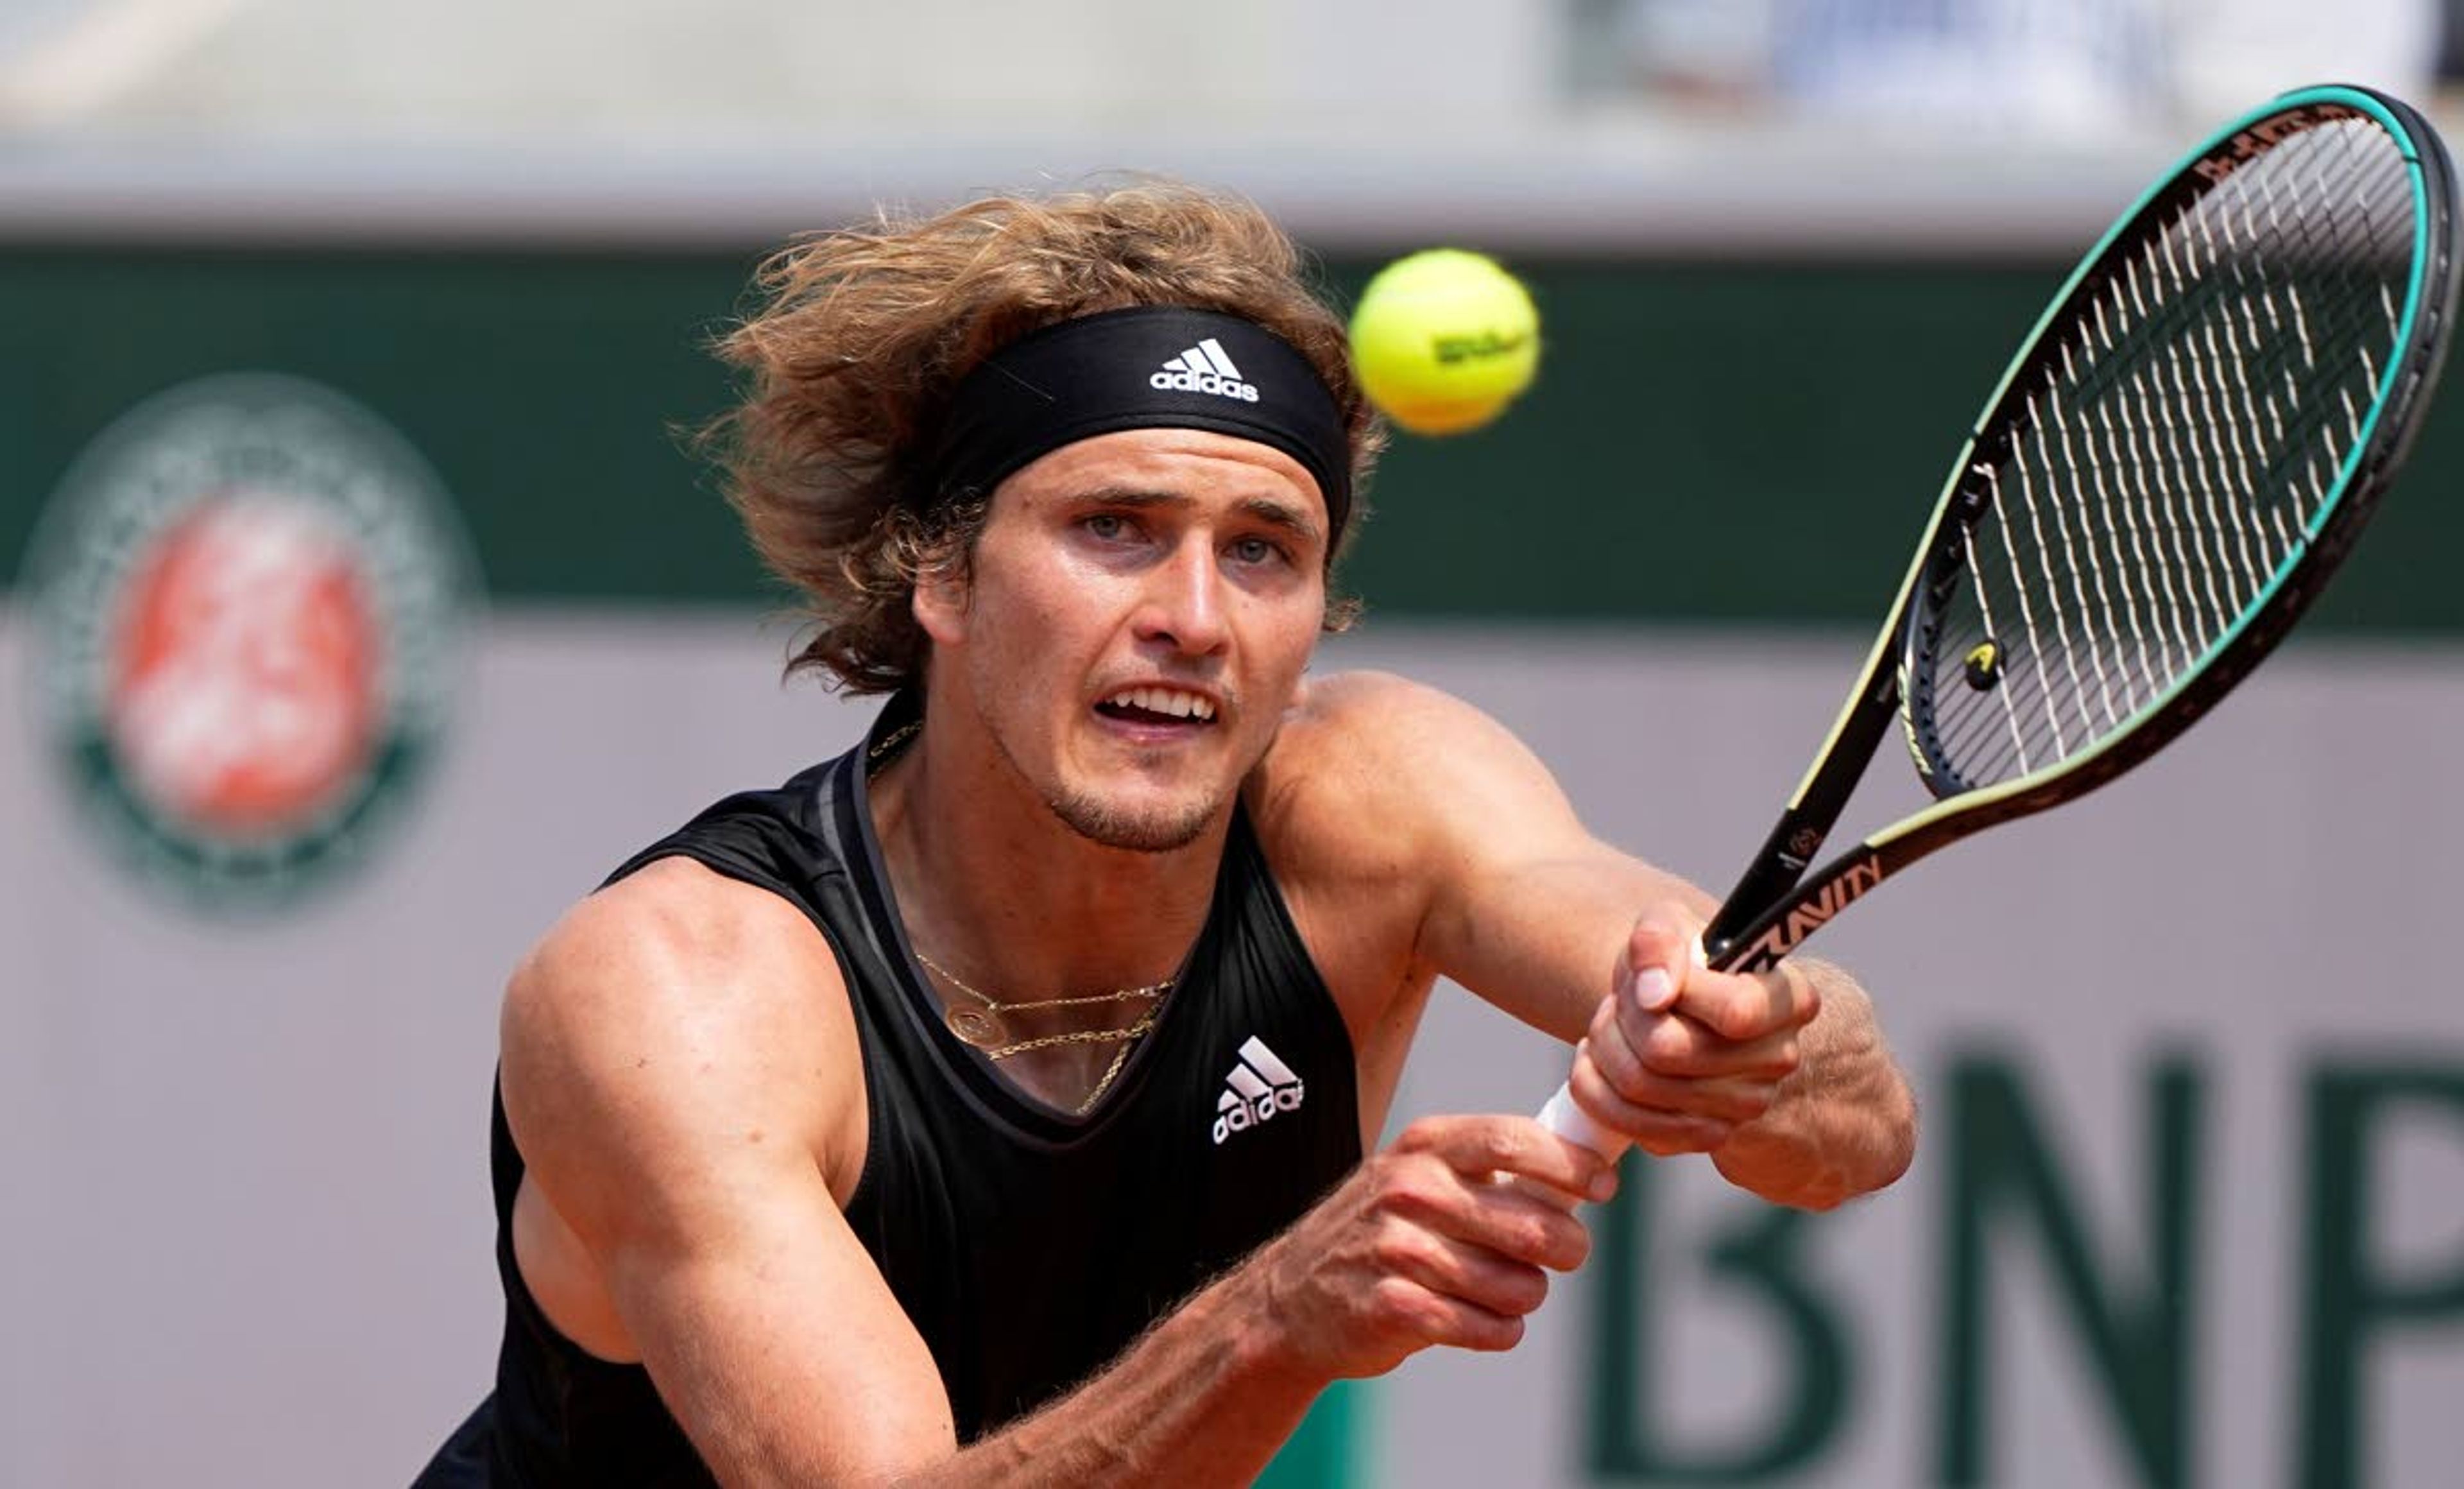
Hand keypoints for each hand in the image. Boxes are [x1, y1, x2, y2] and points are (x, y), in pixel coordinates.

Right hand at [1248, 1116, 1613, 1380]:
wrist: (1290, 1297)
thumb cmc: (1381, 1232)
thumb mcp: (1420, 1175)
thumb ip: (1490, 1171)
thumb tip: (1588, 1171)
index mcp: (1424, 1146)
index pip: (1514, 1141)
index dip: (1572, 1166)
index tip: (1604, 1187)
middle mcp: (1409, 1189)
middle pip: (1530, 1223)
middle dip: (1567, 1248)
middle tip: (1564, 1256)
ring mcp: (1396, 1248)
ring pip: (1517, 1286)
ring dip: (1527, 1297)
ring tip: (1507, 1293)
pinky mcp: (1392, 1306)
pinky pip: (1487, 1327)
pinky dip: (1500, 1330)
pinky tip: (1485, 1322)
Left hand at [1564, 909, 1819, 1156]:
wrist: (1682, 1012)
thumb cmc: (1680, 963)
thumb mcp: (1667, 924)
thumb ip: (1658, 940)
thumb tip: (1654, 994)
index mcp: (1788, 1001)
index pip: (1736, 1011)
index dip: (1679, 993)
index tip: (1654, 980)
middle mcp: (1778, 1058)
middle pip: (1667, 1050)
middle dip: (1622, 1018)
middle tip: (1619, 1002)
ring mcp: (1747, 1105)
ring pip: (1640, 1087)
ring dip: (1604, 1050)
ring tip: (1609, 1028)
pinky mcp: (1708, 1136)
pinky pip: (1630, 1126)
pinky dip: (1597, 1090)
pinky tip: (1601, 1062)